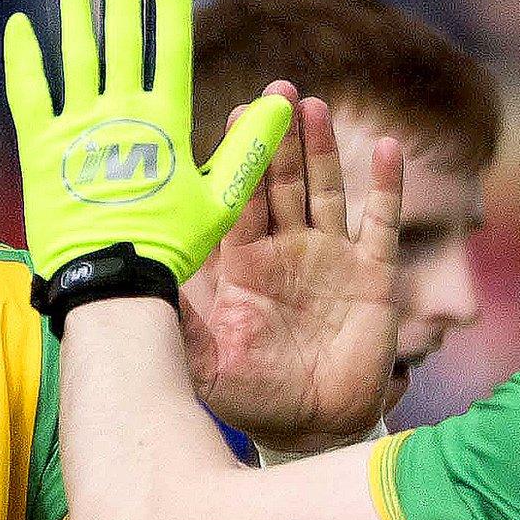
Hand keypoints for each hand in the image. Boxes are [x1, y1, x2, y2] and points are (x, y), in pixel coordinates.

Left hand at [3, 0, 292, 281]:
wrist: (109, 285)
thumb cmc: (169, 248)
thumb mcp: (220, 201)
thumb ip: (249, 148)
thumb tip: (281, 97)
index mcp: (163, 122)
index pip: (168, 45)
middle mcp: (118, 114)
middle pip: (120, 36)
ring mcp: (75, 129)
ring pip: (73, 54)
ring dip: (72, 7)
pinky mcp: (38, 151)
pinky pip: (27, 93)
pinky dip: (23, 57)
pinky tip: (18, 23)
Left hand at [183, 84, 404, 456]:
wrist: (311, 430)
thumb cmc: (251, 396)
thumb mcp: (203, 363)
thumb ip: (176, 325)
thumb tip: (130, 289)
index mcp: (243, 263)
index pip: (238, 198)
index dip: (238, 157)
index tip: (234, 112)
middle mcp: (285, 250)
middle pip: (281, 180)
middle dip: (279, 136)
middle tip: (277, 89)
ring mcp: (330, 258)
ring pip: (326, 190)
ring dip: (323, 149)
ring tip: (316, 107)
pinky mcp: (371, 275)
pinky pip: (380, 223)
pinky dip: (387, 187)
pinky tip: (389, 149)